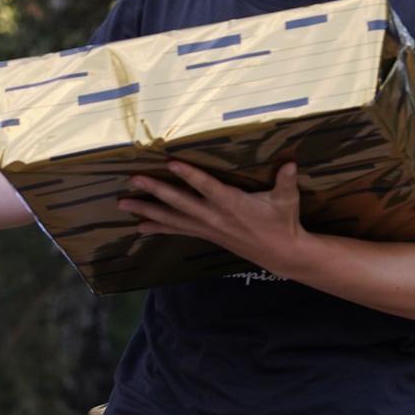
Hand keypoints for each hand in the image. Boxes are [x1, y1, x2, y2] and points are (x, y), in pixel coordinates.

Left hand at [119, 161, 304, 274]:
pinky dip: (157, 227)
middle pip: (180, 202)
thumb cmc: (283, 221)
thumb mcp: (287, 199)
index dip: (189, 175)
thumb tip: (290, 162)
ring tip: (123, 204)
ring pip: (172, 218)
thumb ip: (286, 180)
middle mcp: (214, 217)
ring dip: (147, 210)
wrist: (280, 253)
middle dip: (155, 191)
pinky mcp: (205, 234)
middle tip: (134, 179)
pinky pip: (176, 230)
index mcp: (232, 204)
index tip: (170, 163)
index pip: (207, 187)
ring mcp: (207, 227)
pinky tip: (139, 226)